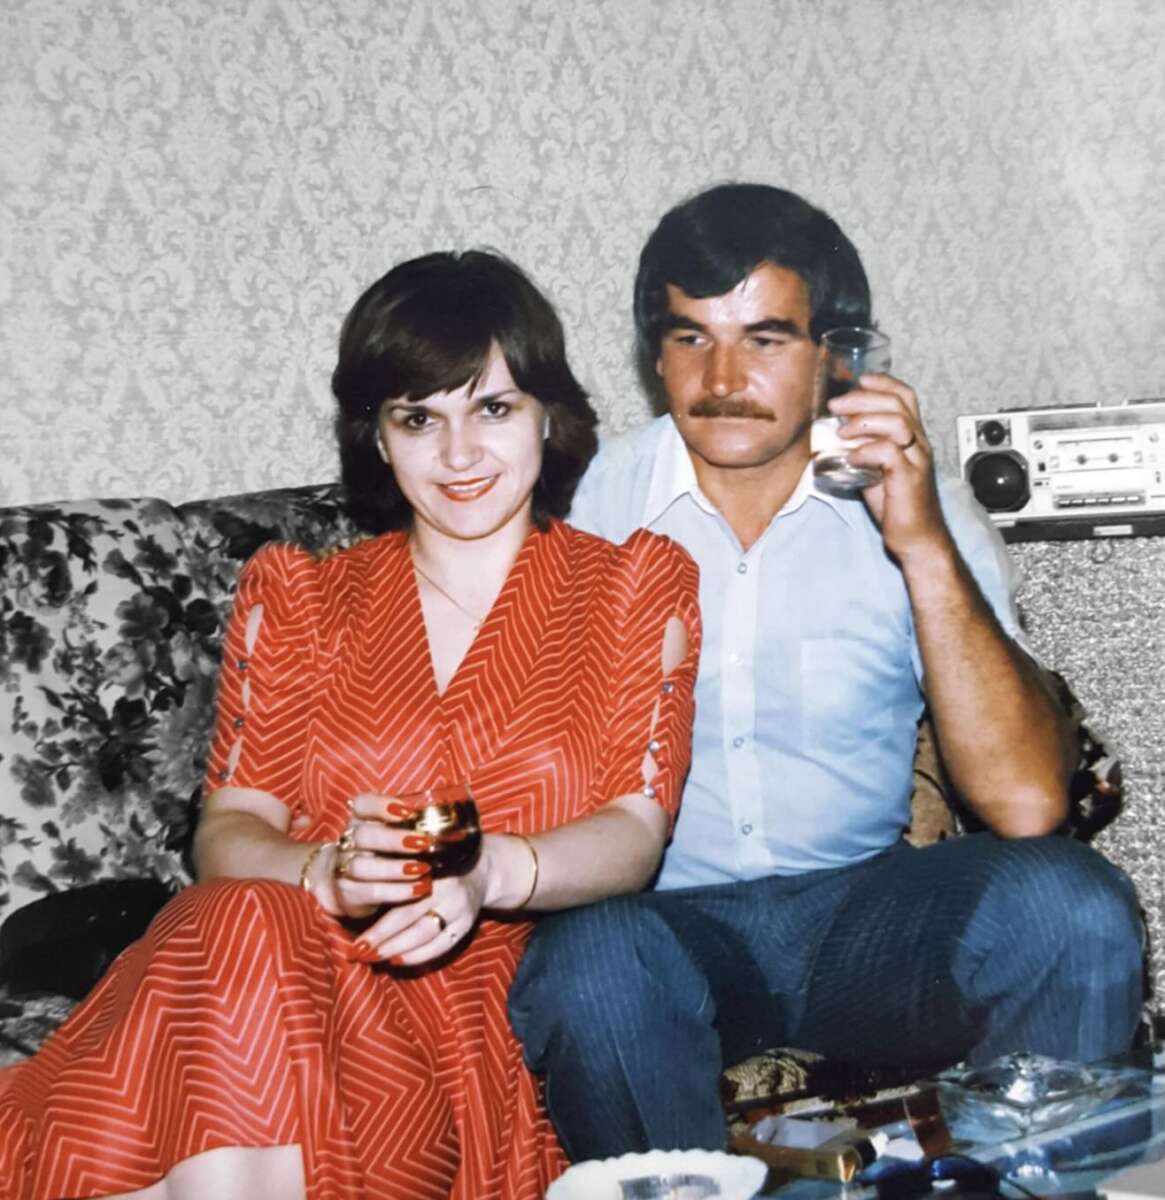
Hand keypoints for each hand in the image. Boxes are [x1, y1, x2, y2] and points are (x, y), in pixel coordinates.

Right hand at [308, 792, 435, 920]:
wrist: (353, 885)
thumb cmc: (386, 853)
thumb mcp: (396, 836)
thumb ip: (417, 828)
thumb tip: (461, 826)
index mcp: (361, 820)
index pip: (362, 805)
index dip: (381, 806)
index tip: (407, 812)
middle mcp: (349, 841)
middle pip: (363, 835)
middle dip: (393, 839)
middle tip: (423, 843)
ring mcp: (344, 867)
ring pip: (362, 865)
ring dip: (395, 868)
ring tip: (422, 869)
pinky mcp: (348, 892)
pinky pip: (370, 892)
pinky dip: (396, 891)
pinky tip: (418, 889)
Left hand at [344, 863, 490, 966]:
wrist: (480, 868)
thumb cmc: (436, 864)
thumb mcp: (416, 860)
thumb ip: (393, 875)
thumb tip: (357, 898)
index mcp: (429, 867)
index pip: (398, 898)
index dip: (375, 921)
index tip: (354, 938)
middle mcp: (446, 888)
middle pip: (408, 918)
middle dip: (380, 939)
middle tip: (357, 952)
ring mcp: (459, 907)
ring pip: (424, 934)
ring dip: (396, 949)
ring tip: (374, 958)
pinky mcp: (467, 923)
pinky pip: (442, 945)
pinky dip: (419, 955)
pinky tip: (399, 960)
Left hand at [829, 372, 949, 561]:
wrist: (916, 539)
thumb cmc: (896, 506)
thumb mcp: (874, 470)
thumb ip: (861, 451)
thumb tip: (833, 437)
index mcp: (912, 437)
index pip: (905, 396)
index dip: (882, 383)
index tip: (858, 381)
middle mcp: (919, 444)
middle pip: (898, 404)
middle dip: (863, 399)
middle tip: (835, 406)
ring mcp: (917, 460)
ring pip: (898, 423)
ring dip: (864, 422)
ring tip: (841, 433)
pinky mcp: (909, 479)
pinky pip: (890, 453)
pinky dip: (867, 450)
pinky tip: (851, 457)